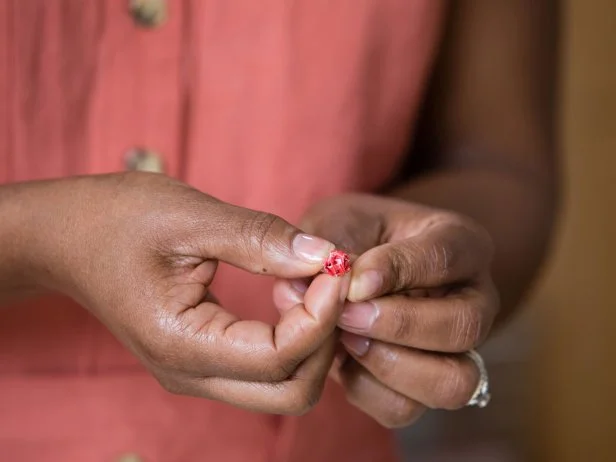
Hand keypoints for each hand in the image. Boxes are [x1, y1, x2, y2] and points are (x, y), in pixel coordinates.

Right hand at [17, 172, 349, 414]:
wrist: (66, 237)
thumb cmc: (115, 220)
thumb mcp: (189, 217)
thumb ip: (259, 238)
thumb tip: (324, 256)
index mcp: (181, 346)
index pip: (278, 358)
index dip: (321, 315)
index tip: (337, 266)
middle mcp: (190, 374)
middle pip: (290, 393)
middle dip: (326, 341)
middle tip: (333, 282)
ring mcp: (196, 372)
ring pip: (282, 385)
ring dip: (313, 341)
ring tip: (316, 284)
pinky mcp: (203, 357)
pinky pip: (266, 367)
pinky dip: (294, 338)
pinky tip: (294, 294)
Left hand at [273, 194, 498, 426]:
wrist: (355, 265)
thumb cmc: (352, 234)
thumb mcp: (337, 221)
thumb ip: (324, 245)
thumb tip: (303, 290)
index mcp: (461, 245)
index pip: (445, 257)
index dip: (397, 270)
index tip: (353, 280)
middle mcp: (473, 301)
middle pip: (464, 327)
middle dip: (399, 324)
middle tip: (345, 314)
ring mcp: (457, 351)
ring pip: (451, 383)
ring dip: (389, 366)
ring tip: (344, 339)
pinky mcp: (422, 387)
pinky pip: (406, 408)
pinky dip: (366, 389)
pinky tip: (342, 358)